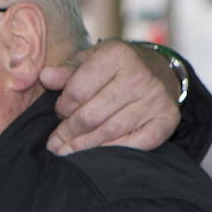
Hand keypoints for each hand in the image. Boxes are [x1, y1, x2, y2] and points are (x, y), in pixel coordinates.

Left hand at [41, 40, 179, 155]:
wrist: (159, 71)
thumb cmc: (114, 69)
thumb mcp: (89, 61)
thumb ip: (67, 71)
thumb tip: (45, 77)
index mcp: (116, 55)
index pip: (76, 92)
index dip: (62, 108)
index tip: (60, 113)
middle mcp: (139, 75)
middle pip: (90, 116)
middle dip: (68, 132)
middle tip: (55, 143)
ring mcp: (155, 98)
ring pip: (109, 132)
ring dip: (83, 147)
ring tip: (65, 152)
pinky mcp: (167, 119)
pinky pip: (134, 144)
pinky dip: (111, 152)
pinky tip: (95, 156)